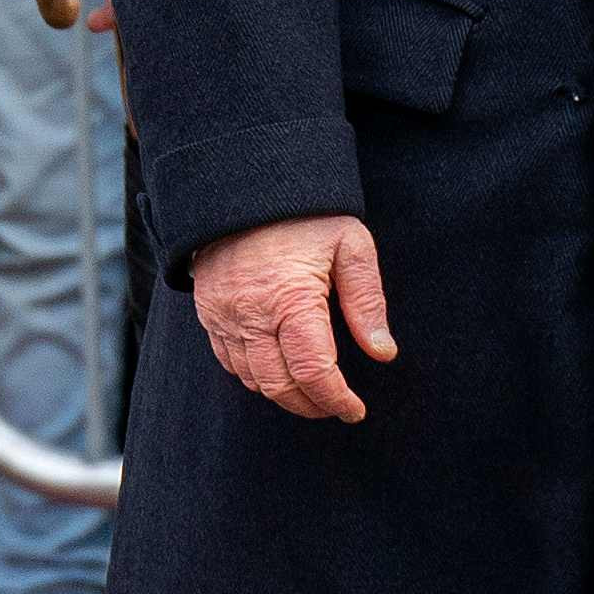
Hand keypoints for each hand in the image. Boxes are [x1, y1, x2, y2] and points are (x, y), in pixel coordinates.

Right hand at [193, 212, 398, 422]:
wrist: (246, 183)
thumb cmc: (307, 213)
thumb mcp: (350, 244)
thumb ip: (367, 301)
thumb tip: (383, 353)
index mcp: (290, 299)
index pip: (314, 372)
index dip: (337, 399)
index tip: (355, 410)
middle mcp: (251, 315)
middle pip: (280, 386)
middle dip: (311, 405)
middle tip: (336, 405)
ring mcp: (224, 316)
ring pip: (253, 380)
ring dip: (284, 394)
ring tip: (313, 391)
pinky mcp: (209, 312)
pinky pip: (229, 362)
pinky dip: (255, 377)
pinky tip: (278, 371)